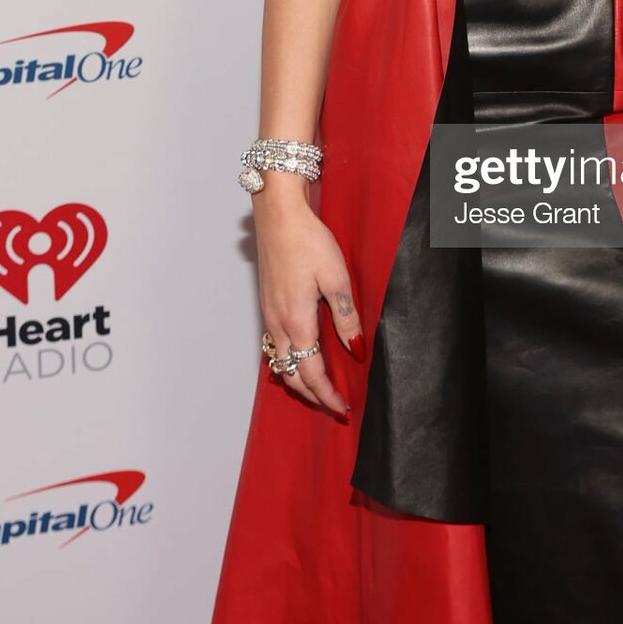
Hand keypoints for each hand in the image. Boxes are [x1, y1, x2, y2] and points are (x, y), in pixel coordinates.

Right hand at [252, 182, 363, 417]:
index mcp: (297, 322)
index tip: (342, 408)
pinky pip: (275, 347)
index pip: (311, 374)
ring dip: (299, 380)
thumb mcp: (336, 278)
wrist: (278, 215)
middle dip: (313, 396)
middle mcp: (278, 325)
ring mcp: (269, 316)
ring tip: (320, 388)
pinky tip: (302, 358)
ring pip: (281, 363)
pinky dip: (288, 362)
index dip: (327, 396)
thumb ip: (345, 317)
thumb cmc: (308, 241)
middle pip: (292, 376)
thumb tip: (355, 350)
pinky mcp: (267, 305)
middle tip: (333, 406)